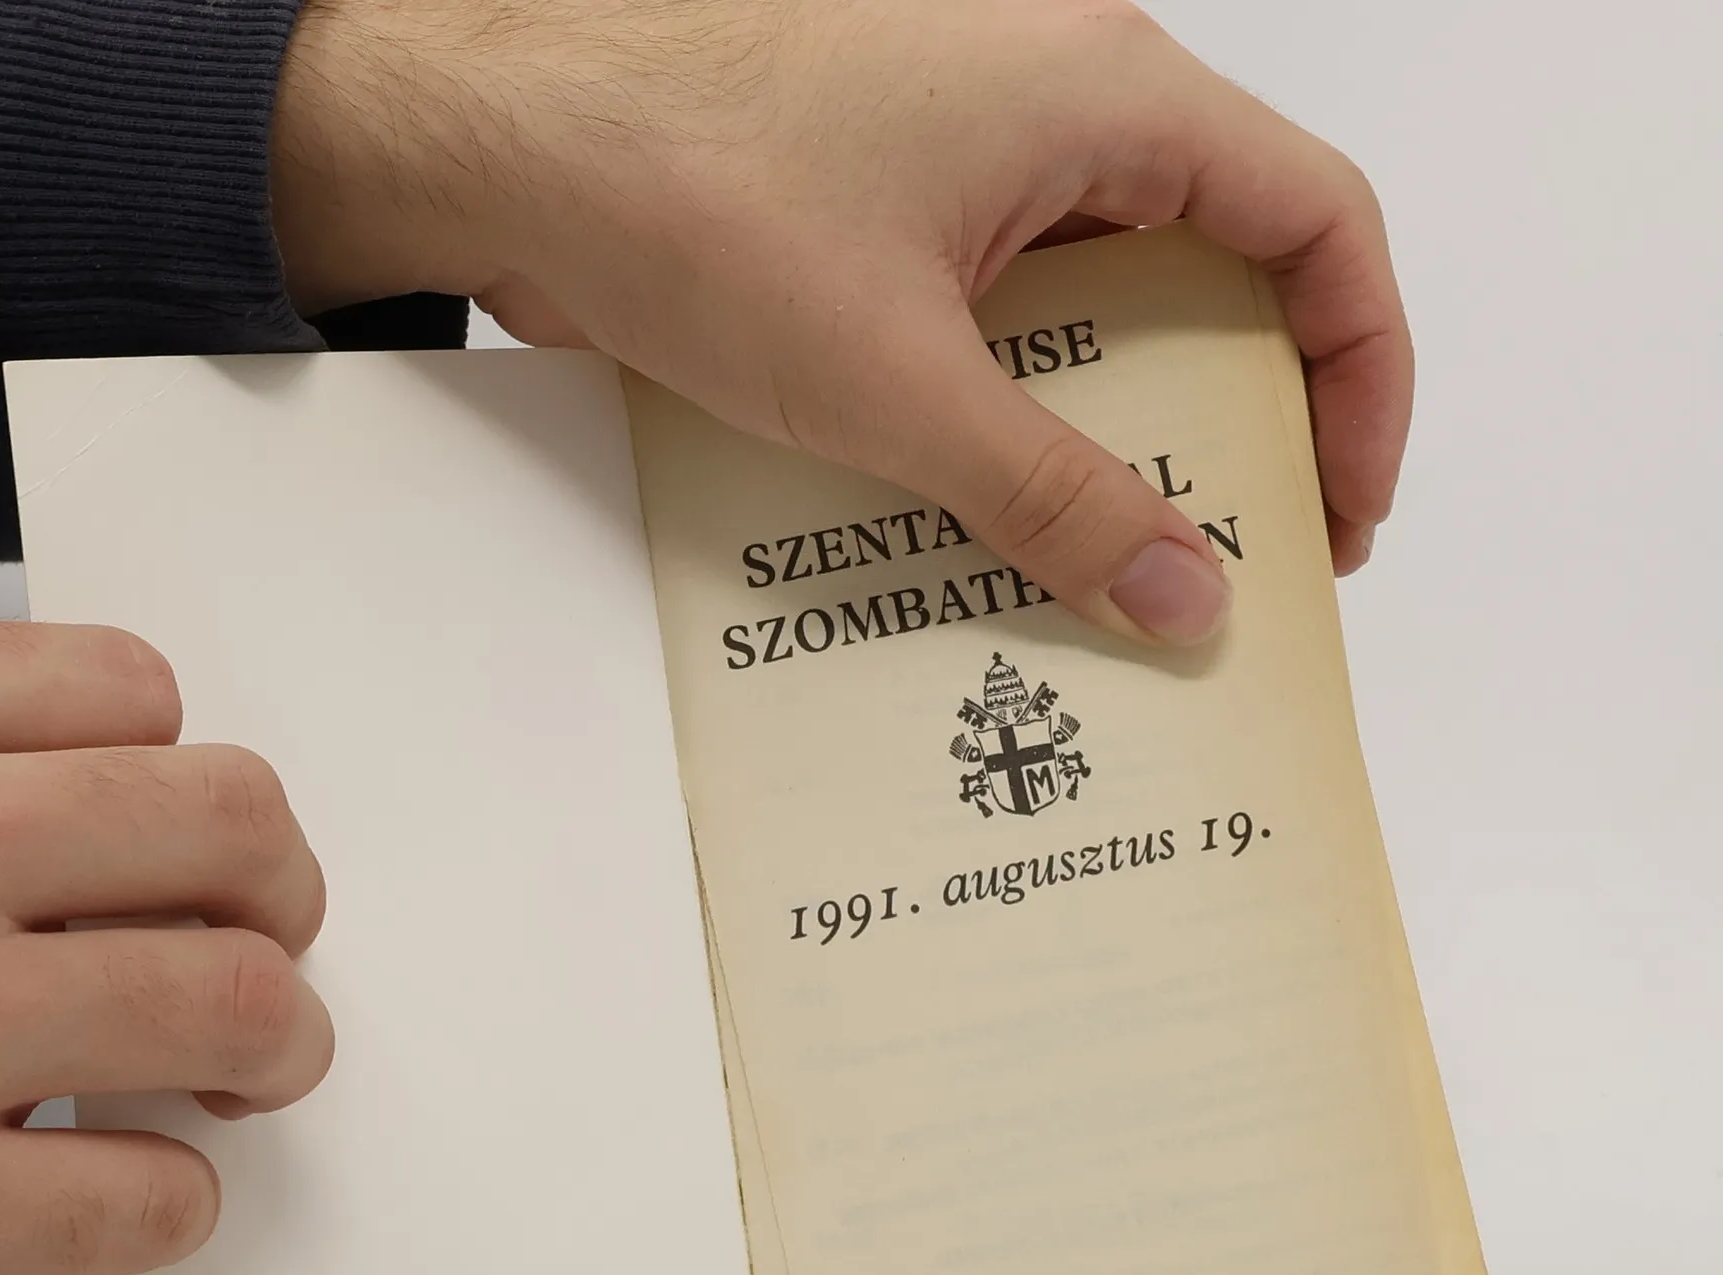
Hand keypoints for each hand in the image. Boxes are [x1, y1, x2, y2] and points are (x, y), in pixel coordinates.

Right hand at [0, 622, 333, 1274]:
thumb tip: (88, 798)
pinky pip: (156, 1199)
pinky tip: (118, 1188)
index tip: (175, 841)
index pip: (134, 690)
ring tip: (242, 1070)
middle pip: (235, 825)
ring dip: (277, 1043)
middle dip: (279, 893)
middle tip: (261, 942)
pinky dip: (172, 1201)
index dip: (180, 771)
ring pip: (239, 1004)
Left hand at [272, 0, 1410, 647]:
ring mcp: (970, 155)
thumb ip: (1056, 498)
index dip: (1360, 375)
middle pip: (1222, 272)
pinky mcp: (894, 211)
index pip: (1317, 224)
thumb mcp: (899, 384)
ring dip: (1121, 432)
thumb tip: (1186, 591)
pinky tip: (999, 516)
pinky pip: (1006, 319)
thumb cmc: (682, 191)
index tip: (1339, 508)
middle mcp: (1056, 107)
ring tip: (1115, 564)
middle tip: (1232, 559)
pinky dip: (1021, 414)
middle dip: (1244, 423)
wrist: (500, 139)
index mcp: (1104, 98)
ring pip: (1106, 306)